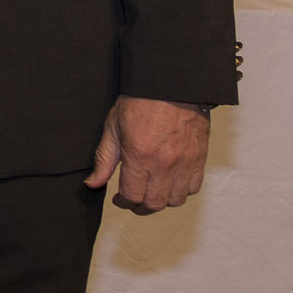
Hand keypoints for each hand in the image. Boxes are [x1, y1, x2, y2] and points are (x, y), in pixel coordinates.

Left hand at [85, 95, 211, 212]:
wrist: (171, 84)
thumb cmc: (138, 102)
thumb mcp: (113, 127)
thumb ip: (104, 159)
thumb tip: (92, 184)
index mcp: (139, 156)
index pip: (132, 196)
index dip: (123, 202)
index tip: (118, 199)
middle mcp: (164, 163)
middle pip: (155, 203)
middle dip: (140, 207)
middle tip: (133, 202)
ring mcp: (185, 162)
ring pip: (176, 200)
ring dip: (162, 201)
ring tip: (151, 192)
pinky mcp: (200, 158)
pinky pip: (193, 187)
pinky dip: (181, 191)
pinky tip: (170, 183)